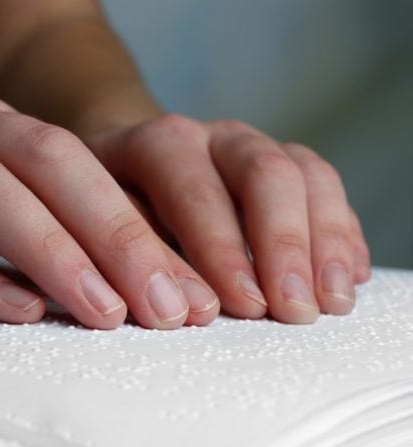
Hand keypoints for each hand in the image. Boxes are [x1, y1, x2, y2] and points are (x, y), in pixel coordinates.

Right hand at [0, 97, 222, 328]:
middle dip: (113, 232)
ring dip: (46, 248)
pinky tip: (11, 310)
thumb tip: (121, 282)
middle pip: (40, 161)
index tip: (190, 293)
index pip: (78, 162)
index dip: (139, 225)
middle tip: (169, 306)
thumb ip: (28, 229)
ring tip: (104, 312)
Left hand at [85, 114, 370, 322]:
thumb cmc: (106, 205)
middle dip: (281, 245)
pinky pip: (326, 187)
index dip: (219, 248)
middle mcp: (211, 136)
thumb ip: (131, 254)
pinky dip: (341, 232)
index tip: (243, 306)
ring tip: (332, 303)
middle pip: (262, 173)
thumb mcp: (96, 220)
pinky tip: (350, 277)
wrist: (125, 162)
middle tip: (292, 310)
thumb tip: (175, 305)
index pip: (193, 187)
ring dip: (322, 241)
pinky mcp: (284, 163)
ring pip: (304, 175)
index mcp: (158, 143)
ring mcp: (252, 146)